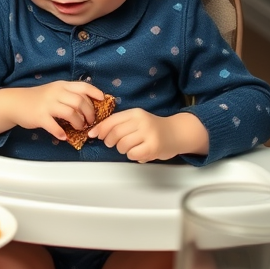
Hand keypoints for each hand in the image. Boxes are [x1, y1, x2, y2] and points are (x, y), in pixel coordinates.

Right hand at [0, 81, 104, 140]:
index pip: (83, 87)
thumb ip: (68, 95)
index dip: (95, 93)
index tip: (102, 101)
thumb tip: (89, 105)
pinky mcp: (40, 117)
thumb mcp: (54, 91)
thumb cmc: (37, 98)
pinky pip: (55, 126)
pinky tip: (64, 136)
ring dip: (79, 123)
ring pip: (71, 113)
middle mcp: (56, 93)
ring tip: (79, 128)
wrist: (15, 103)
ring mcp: (47, 104)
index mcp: (61, 86)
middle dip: (89, 113)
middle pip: (80, 102)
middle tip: (89, 121)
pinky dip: (62, 132)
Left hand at [89, 109, 208, 162]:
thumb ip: (119, 124)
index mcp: (136, 113)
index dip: (100, 128)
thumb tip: (96, 132)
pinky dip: (132, 155)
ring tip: (129, 147)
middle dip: (109, 141)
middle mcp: (142, 121)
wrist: (177, 133)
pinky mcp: (153, 147)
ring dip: (121, 149)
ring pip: (122, 145)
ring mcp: (149, 134)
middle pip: (115, 133)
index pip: (112, 120)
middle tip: (111, 143)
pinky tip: (138, 152)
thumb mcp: (137, 120)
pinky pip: (133, 154)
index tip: (93, 134)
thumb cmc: (153, 128)